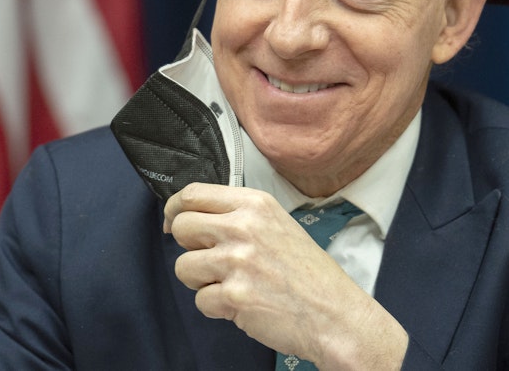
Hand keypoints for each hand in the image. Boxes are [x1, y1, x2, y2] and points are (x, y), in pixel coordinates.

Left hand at [163, 183, 407, 368]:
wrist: (334, 313)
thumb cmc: (308, 273)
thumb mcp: (278, 224)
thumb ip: (239, 216)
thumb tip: (192, 218)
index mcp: (255, 204)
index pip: (193, 193)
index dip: (176, 209)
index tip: (173, 221)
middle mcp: (243, 226)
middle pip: (182, 227)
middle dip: (188, 247)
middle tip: (209, 259)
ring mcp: (237, 261)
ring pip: (183, 266)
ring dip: (201, 280)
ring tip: (231, 284)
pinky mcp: (234, 295)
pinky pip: (200, 300)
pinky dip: (216, 307)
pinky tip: (242, 304)